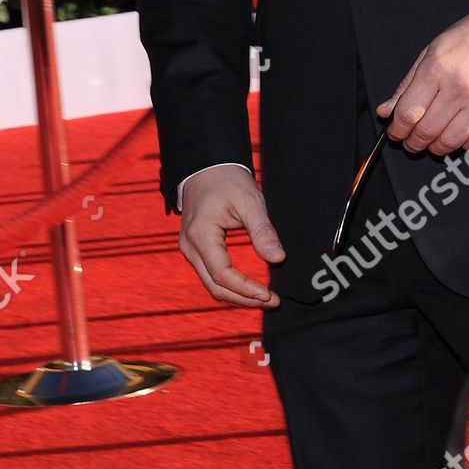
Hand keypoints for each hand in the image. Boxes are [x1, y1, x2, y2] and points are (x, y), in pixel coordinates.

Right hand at [178, 165, 284, 308]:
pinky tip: (249, 287)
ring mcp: (190, 249)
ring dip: (237, 295)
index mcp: (201, 235)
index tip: (269, 294)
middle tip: (272, 302)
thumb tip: (278, 258)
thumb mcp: (250, 201)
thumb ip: (263, 230)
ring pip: (211, 284)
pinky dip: (230, 285)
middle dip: (244, 298)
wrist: (207, 167)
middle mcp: (190, 247)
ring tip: (264, 298)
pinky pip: (211, 275)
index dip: (246, 289)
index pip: (222, 274)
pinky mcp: (195, 249)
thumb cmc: (227, 180)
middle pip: (215, 286)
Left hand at [377, 6, 468, 157]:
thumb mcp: (432, 51)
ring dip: (438, 147)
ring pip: (452, 142)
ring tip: (435, 142)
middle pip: (428, 131)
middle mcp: (460, 86)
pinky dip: (467, 146)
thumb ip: (407, 84)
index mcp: (437, 68)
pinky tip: (463, 136)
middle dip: (414, 142)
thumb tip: (385, 112)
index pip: (408, 112)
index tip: (396, 132)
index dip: (397, 129)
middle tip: (413, 141)